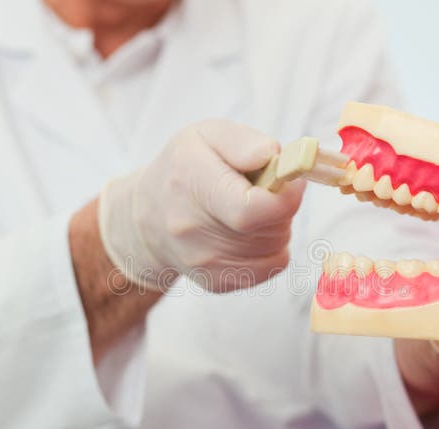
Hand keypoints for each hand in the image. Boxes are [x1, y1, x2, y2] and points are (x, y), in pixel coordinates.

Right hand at [98, 120, 305, 292]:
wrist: (147, 218)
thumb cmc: (184, 170)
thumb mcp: (206, 135)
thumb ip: (243, 142)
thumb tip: (274, 158)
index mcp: (191, 182)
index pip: (251, 209)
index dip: (285, 197)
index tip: (291, 181)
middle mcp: (192, 228)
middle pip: (271, 229)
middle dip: (282, 207)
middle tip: (265, 191)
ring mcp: (204, 262)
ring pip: (276, 249)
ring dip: (277, 227)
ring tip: (253, 210)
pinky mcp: (216, 282)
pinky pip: (270, 268)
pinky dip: (271, 250)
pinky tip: (250, 233)